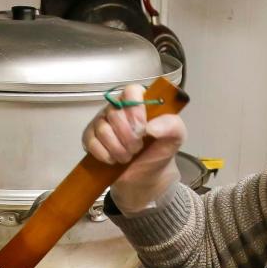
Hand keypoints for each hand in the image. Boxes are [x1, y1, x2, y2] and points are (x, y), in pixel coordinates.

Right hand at [82, 83, 186, 213]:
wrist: (146, 176)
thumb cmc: (158, 152)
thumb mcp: (176, 137)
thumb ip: (172, 125)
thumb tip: (151, 127)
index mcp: (139, 101)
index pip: (131, 91)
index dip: (136, 110)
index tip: (143, 129)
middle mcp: (118, 108)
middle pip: (115, 113)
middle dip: (128, 136)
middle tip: (138, 148)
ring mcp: (102, 122)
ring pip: (103, 129)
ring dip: (118, 148)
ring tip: (127, 156)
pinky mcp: (90, 137)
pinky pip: (91, 142)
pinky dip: (104, 154)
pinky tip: (113, 159)